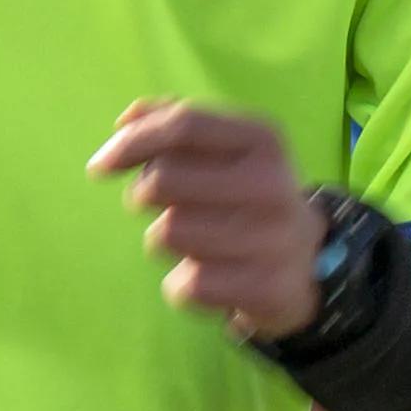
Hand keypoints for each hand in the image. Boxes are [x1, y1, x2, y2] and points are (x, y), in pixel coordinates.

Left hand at [88, 101, 322, 339]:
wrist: (309, 265)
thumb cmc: (246, 197)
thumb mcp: (226, 150)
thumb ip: (175, 125)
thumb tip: (125, 120)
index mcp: (262, 140)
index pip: (182, 126)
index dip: (132, 142)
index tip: (100, 166)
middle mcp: (273, 185)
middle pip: (163, 181)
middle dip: (142, 195)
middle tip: (157, 206)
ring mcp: (273, 239)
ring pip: (168, 235)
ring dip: (163, 242)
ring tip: (192, 243)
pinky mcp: (266, 289)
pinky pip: (186, 285)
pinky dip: (180, 286)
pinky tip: (204, 278)